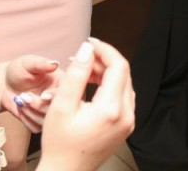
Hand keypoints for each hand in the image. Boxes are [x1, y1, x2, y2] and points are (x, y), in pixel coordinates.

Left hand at [1, 55, 61, 132]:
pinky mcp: (40, 123)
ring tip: (19, 99)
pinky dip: (25, 119)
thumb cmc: (19, 70)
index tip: (43, 96)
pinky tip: (20, 108)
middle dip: (38, 105)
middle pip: (58, 111)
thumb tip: (54, 64)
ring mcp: (50, 113)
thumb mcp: (28, 63)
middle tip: (23, 96)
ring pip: (46, 122)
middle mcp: (60, 99)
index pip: (67, 93)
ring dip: (30, 112)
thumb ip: (41, 64)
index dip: (55, 96)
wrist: (5, 84)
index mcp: (62, 83)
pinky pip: (36, 128)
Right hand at [38, 39, 134, 170]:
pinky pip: (123, 97)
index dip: (105, 50)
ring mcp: (128, 122)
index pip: (118, 66)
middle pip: (123, 73)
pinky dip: (110, 86)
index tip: (89, 43)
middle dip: (105, 59)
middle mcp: (126, 115)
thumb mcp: (62, 105)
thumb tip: (87, 50)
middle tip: (83, 56)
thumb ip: (76, 74)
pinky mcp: (125, 127)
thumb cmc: (59, 144)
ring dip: (108, 72)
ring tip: (85, 69)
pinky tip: (93, 84)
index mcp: (112, 109)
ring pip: (124, 84)